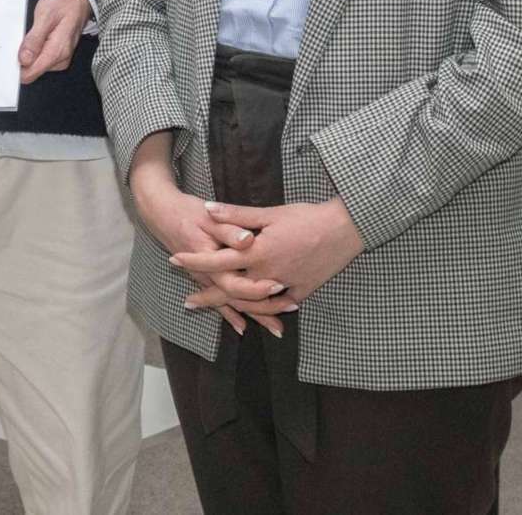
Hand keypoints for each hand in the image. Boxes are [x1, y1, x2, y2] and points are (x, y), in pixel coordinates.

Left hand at [17, 0, 87, 83]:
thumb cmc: (64, 3)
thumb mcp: (45, 16)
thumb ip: (34, 39)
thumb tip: (24, 59)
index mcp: (56, 52)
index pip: (30, 73)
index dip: (16, 65)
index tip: (8, 54)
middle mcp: (60, 59)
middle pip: (30, 70)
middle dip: (21, 56)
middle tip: (21, 36)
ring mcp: (59, 58)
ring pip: (34, 64)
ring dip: (27, 51)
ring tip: (31, 32)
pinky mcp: (57, 54)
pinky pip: (39, 58)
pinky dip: (32, 49)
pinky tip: (34, 35)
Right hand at [127, 133, 281, 336]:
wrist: (161, 213)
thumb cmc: (187, 212)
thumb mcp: (208, 217)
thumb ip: (229, 228)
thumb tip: (248, 239)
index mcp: (210, 260)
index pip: (234, 283)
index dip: (256, 287)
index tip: (279, 285)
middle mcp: (207, 275)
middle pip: (236, 299)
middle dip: (262, 309)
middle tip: (288, 312)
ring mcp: (205, 279)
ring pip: (230, 303)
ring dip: (253, 315)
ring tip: (277, 329)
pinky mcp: (204, 278)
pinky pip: (219, 301)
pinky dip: (231, 314)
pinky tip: (242, 327)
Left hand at [173, 199, 364, 307]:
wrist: (346, 229)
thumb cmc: (307, 217)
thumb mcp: (269, 213)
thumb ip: (236, 215)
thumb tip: (207, 209)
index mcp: (257, 253)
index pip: (217, 261)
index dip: (194, 261)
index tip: (176, 261)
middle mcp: (268, 274)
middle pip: (231, 290)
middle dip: (208, 296)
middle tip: (189, 301)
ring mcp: (286, 286)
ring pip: (254, 302)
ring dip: (235, 307)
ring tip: (220, 310)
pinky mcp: (303, 291)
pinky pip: (279, 305)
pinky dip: (267, 310)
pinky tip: (258, 313)